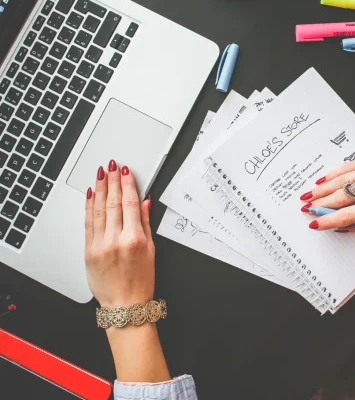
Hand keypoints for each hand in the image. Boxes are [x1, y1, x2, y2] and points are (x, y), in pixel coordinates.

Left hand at [85, 160, 153, 306]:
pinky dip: (88, 206)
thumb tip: (144, 202)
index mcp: (134, 239)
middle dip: (112, 181)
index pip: (130, 203)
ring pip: (98, 209)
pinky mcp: (88, 250)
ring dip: (99, 188)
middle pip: (113, 203)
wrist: (124, 305)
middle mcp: (115, 240)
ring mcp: (99, 245)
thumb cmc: (141, 281)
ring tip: (101, 174)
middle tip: (112, 166)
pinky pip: (88, 223)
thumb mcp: (151, 250)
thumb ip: (145, 223)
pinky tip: (90, 194)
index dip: (128, 184)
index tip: (126, 172)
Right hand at [302, 150, 354, 229]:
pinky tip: (323, 180)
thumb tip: (340, 224)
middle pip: (342, 196)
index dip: (328, 220)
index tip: (314, 223)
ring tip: (309, 194)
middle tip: (306, 207)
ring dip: (323, 188)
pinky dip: (335, 173)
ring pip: (342, 180)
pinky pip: (350, 166)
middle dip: (321, 203)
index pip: (349, 215)